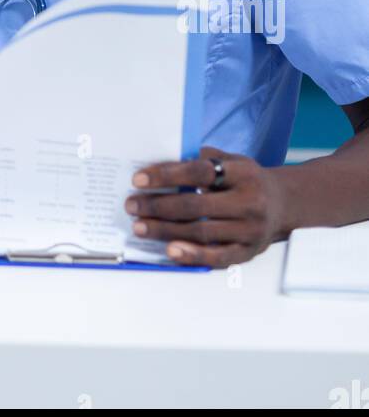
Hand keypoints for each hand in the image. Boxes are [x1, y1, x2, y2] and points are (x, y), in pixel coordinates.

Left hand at [124, 144, 286, 267]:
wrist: (284, 203)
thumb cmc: (247, 180)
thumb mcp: (231, 160)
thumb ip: (202, 159)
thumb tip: (162, 163)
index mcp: (243, 173)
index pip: (199, 172)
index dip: (167, 175)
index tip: (138, 179)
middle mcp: (250, 202)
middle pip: (196, 206)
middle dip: (158, 206)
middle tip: (132, 206)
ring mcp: (250, 230)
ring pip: (202, 232)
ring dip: (166, 231)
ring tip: (140, 227)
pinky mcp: (249, 252)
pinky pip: (217, 257)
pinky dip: (192, 255)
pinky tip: (169, 250)